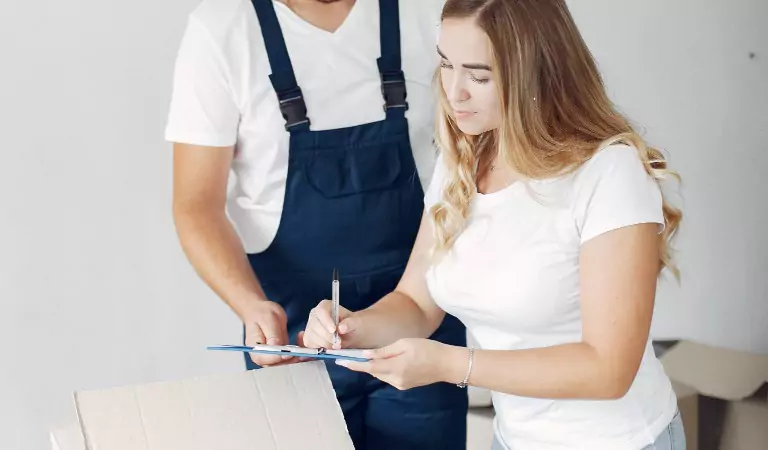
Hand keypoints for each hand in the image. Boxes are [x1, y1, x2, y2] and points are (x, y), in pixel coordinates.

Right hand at [243, 301, 296, 366]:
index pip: (266, 360)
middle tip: (302, 349)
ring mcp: (273, 356)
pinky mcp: (282, 353)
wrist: (260, 311)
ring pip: (287, 362)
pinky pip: (292, 356)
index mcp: (255, 349)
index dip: (279, 358)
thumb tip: (275, 347)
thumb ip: (272, 334)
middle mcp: (263, 356)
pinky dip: (299, 351)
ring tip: (303, 341)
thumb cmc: (261, 314)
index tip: (289, 352)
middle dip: (292, 359)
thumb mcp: (267, 320)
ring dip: (298, 355)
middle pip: (278, 365)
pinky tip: (301, 338)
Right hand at [299, 299, 360, 349]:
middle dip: (327, 337)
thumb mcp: (357, 322)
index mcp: (325, 306)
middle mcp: (314, 315)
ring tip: (337, 346)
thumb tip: (341, 328)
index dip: (326, 321)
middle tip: (339, 344)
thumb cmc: (353, 325)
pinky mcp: (308, 339)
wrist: (351, 334)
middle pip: (315, 326)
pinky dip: (320, 349)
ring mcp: (310, 327)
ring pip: (312, 337)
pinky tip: (330, 348)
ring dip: (325, 344)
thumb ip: (350, 323)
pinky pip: (310, 345)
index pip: (321, 311)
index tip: (334, 330)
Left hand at [336, 338, 465, 389]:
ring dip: (374, 365)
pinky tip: (387, 360)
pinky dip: (384, 368)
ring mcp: (400, 384)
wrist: (447, 364)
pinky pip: (389, 376)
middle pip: (373, 370)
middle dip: (362, 363)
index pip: (368, 366)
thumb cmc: (428, 349)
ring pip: (380, 373)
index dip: (353, 363)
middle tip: (348, 355)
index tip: (339, 360)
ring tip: (370, 355)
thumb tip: (366, 354)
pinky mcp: (404, 385)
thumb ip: (384, 351)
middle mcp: (396, 379)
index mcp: (395, 367)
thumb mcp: (404, 344)